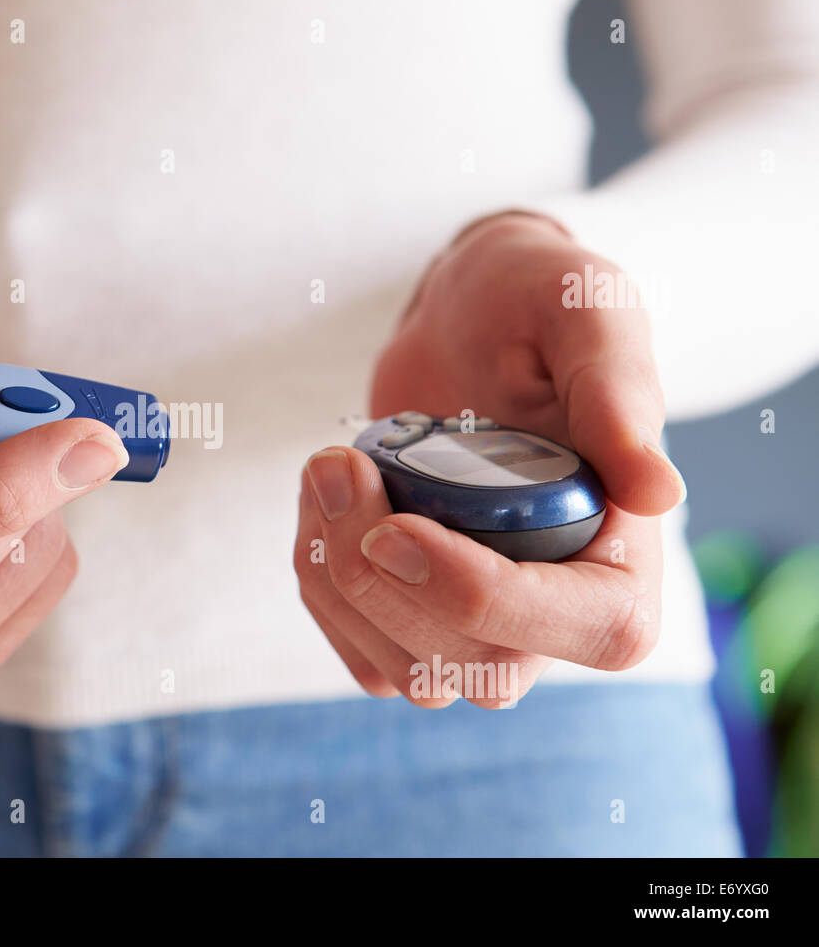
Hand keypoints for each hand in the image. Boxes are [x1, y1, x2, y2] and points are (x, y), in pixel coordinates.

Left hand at [294, 212, 685, 706]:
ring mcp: (485, 625)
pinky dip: (321, 588)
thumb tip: (658, 492)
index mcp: (631, 553)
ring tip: (326, 470)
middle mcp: (563, 609)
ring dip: (337, 580)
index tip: (390, 529)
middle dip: (378, 579)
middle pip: (474, 664)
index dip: (479, 596)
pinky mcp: (418, 618)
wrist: (466, 318)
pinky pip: (362, 653)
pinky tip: (320, 505)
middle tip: (334, 464)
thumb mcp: (586, 315)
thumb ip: (618, 391)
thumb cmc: (536, 306)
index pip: (589, 627)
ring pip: (406, 671)